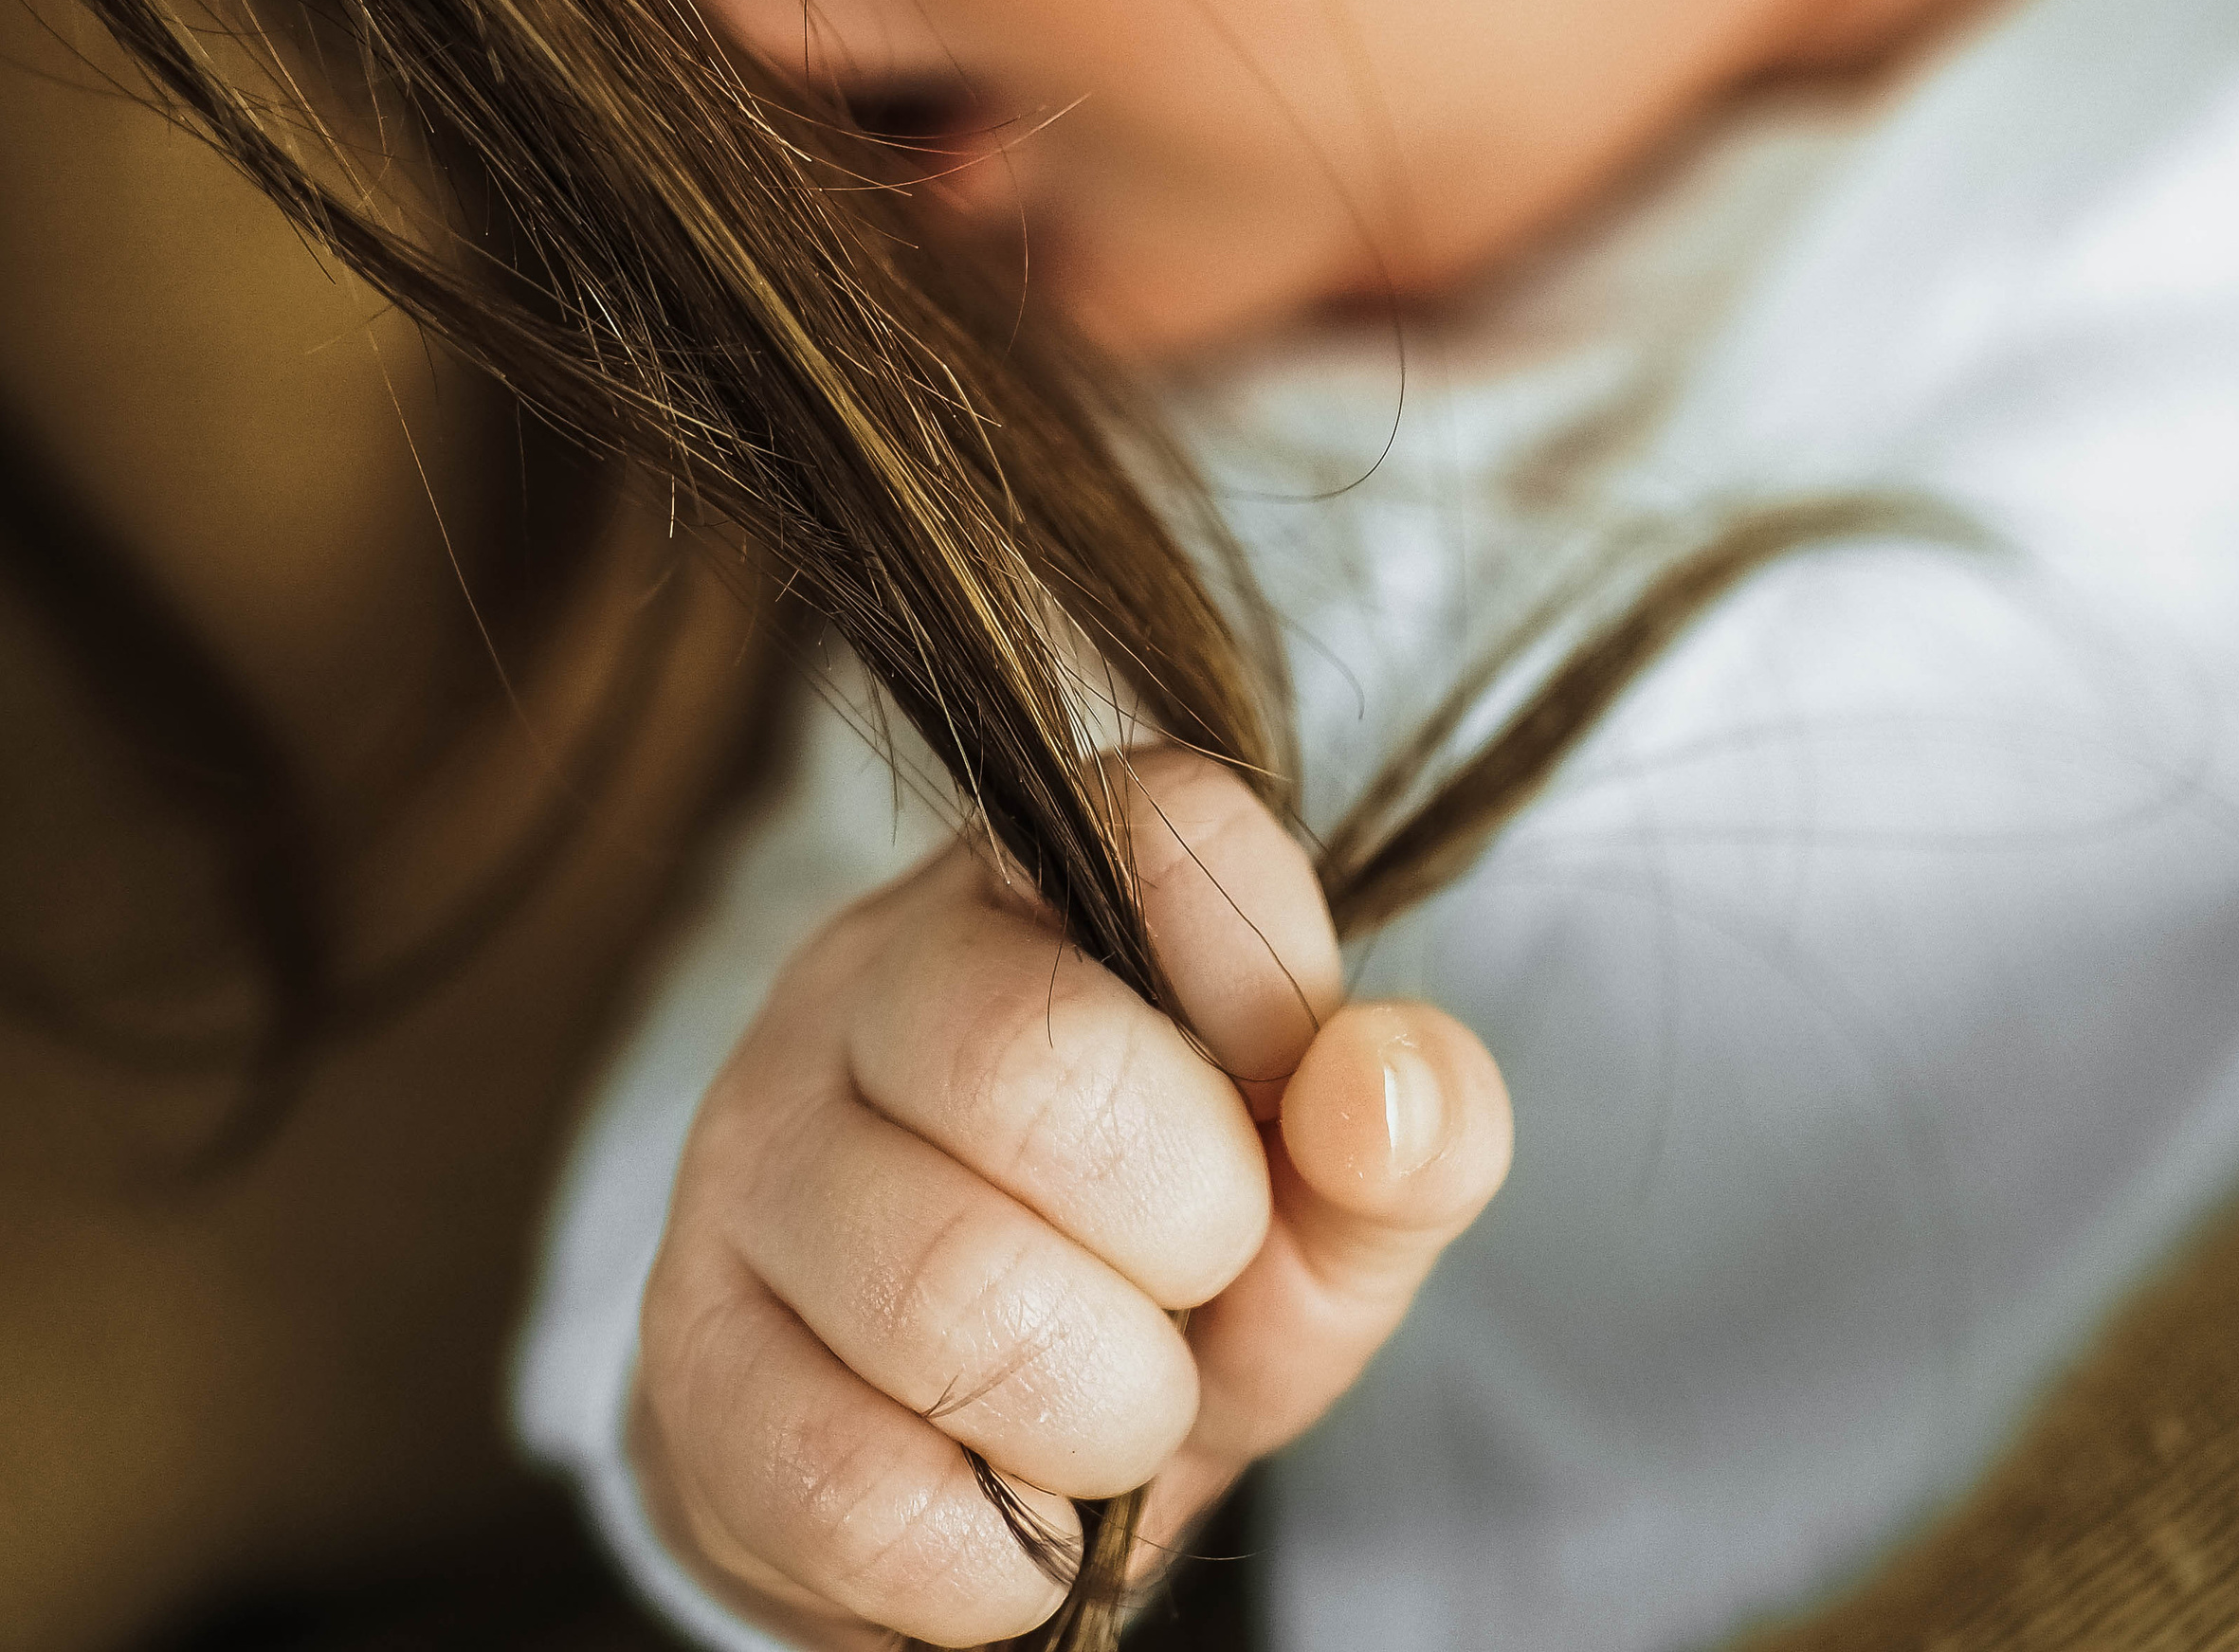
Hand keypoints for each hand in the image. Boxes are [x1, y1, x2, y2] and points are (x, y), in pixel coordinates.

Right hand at [630, 745, 1511, 1646]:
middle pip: (1028, 1064)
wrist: (959, 1455)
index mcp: (1041, 880)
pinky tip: (1009, 1514)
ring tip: (1111, 1413)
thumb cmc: (1157, 1277)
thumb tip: (1387, 1086)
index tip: (1279, 1106)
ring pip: (940, 1287)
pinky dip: (987, 1553)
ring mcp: (752, 1155)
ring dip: (1098, 1413)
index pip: (1163, 827)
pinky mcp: (688, 1351)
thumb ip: (1408, 1132)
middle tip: (1194, 1287)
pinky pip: (848, 1476)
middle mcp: (867, 978)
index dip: (1266, 986)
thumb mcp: (1319, 1204)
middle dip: (1186, 1232)